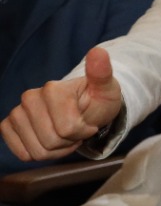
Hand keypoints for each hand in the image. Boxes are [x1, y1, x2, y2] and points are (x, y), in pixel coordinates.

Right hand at [1, 47, 123, 160]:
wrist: (84, 107)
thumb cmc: (96, 100)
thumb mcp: (107, 88)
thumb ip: (102, 72)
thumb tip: (99, 52)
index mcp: (52, 89)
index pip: (67, 128)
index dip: (83, 132)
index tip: (90, 123)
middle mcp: (29, 98)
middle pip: (51, 141)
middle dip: (70, 142)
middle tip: (78, 130)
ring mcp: (17, 112)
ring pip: (37, 151)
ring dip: (57, 150)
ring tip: (66, 135)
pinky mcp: (8, 126)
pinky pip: (22, 153)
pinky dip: (40, 154)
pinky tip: (51, 142)